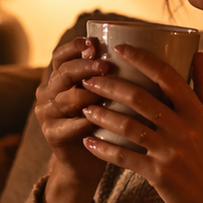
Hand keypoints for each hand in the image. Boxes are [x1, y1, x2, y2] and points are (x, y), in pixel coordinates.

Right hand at [32, 37, 112, 202]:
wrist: (90, 160)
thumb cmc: (106, 121)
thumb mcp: (109, 93)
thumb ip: (118, 74)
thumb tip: (155, 49)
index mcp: (60, 77)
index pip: (61, 54)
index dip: (75, 47)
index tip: (95, 42)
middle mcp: (48, 91)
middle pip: (63, 73)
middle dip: (84, 67)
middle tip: (105, 66)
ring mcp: (47, 113)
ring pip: (67, 98)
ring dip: (88, 94)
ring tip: (107, 92)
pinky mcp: (52, 134)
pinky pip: (70, 125)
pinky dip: (86, 122)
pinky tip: (101, 120)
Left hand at [80, 46, 202, 202]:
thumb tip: (197, 53)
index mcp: (197, 111)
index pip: (168, 76)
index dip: (142, 59)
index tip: (119, 48)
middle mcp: (185, 128)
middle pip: (141, 98)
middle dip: (110, 86)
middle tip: (89, 80)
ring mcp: (172, 152)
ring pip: (129, 127)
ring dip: (103, 115)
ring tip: (85, 108)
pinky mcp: (160, 174)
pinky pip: (125, 158)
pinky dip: (104, 149)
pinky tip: (88, 142)